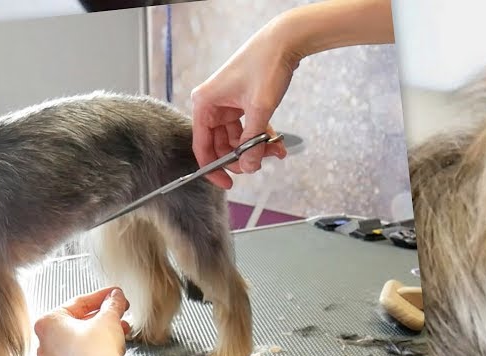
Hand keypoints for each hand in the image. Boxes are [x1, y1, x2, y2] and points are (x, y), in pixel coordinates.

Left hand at [33, 287, 162, 355]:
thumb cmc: (97, 353)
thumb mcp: (109, 319)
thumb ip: (112, 304)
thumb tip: (115, 298)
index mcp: (47, 324)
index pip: (78, 304)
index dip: (102, 297)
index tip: (113, 296)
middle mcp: (44, 346)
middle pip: (77, 326)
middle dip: (101, 321)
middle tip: (117, 317)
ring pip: (78, 347)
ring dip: (98, 340)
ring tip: (118, 337)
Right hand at [190, 18, 294, 188]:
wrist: (283, 42)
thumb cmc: (265, 66)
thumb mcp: (259, 109)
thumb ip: (252, 142)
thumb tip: (248, 167)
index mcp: (205, 104)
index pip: (202, 146)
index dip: (214, 169)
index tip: (227, 184)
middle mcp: (212, 104)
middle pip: (221, 145)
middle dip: (241, 157)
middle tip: (259, 164)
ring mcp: (226, 104)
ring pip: (237, 138)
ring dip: (256, 147)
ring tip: (275, 150)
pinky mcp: (241, 102)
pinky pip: (247, 127)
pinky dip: (261, 136)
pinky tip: (277, 143)